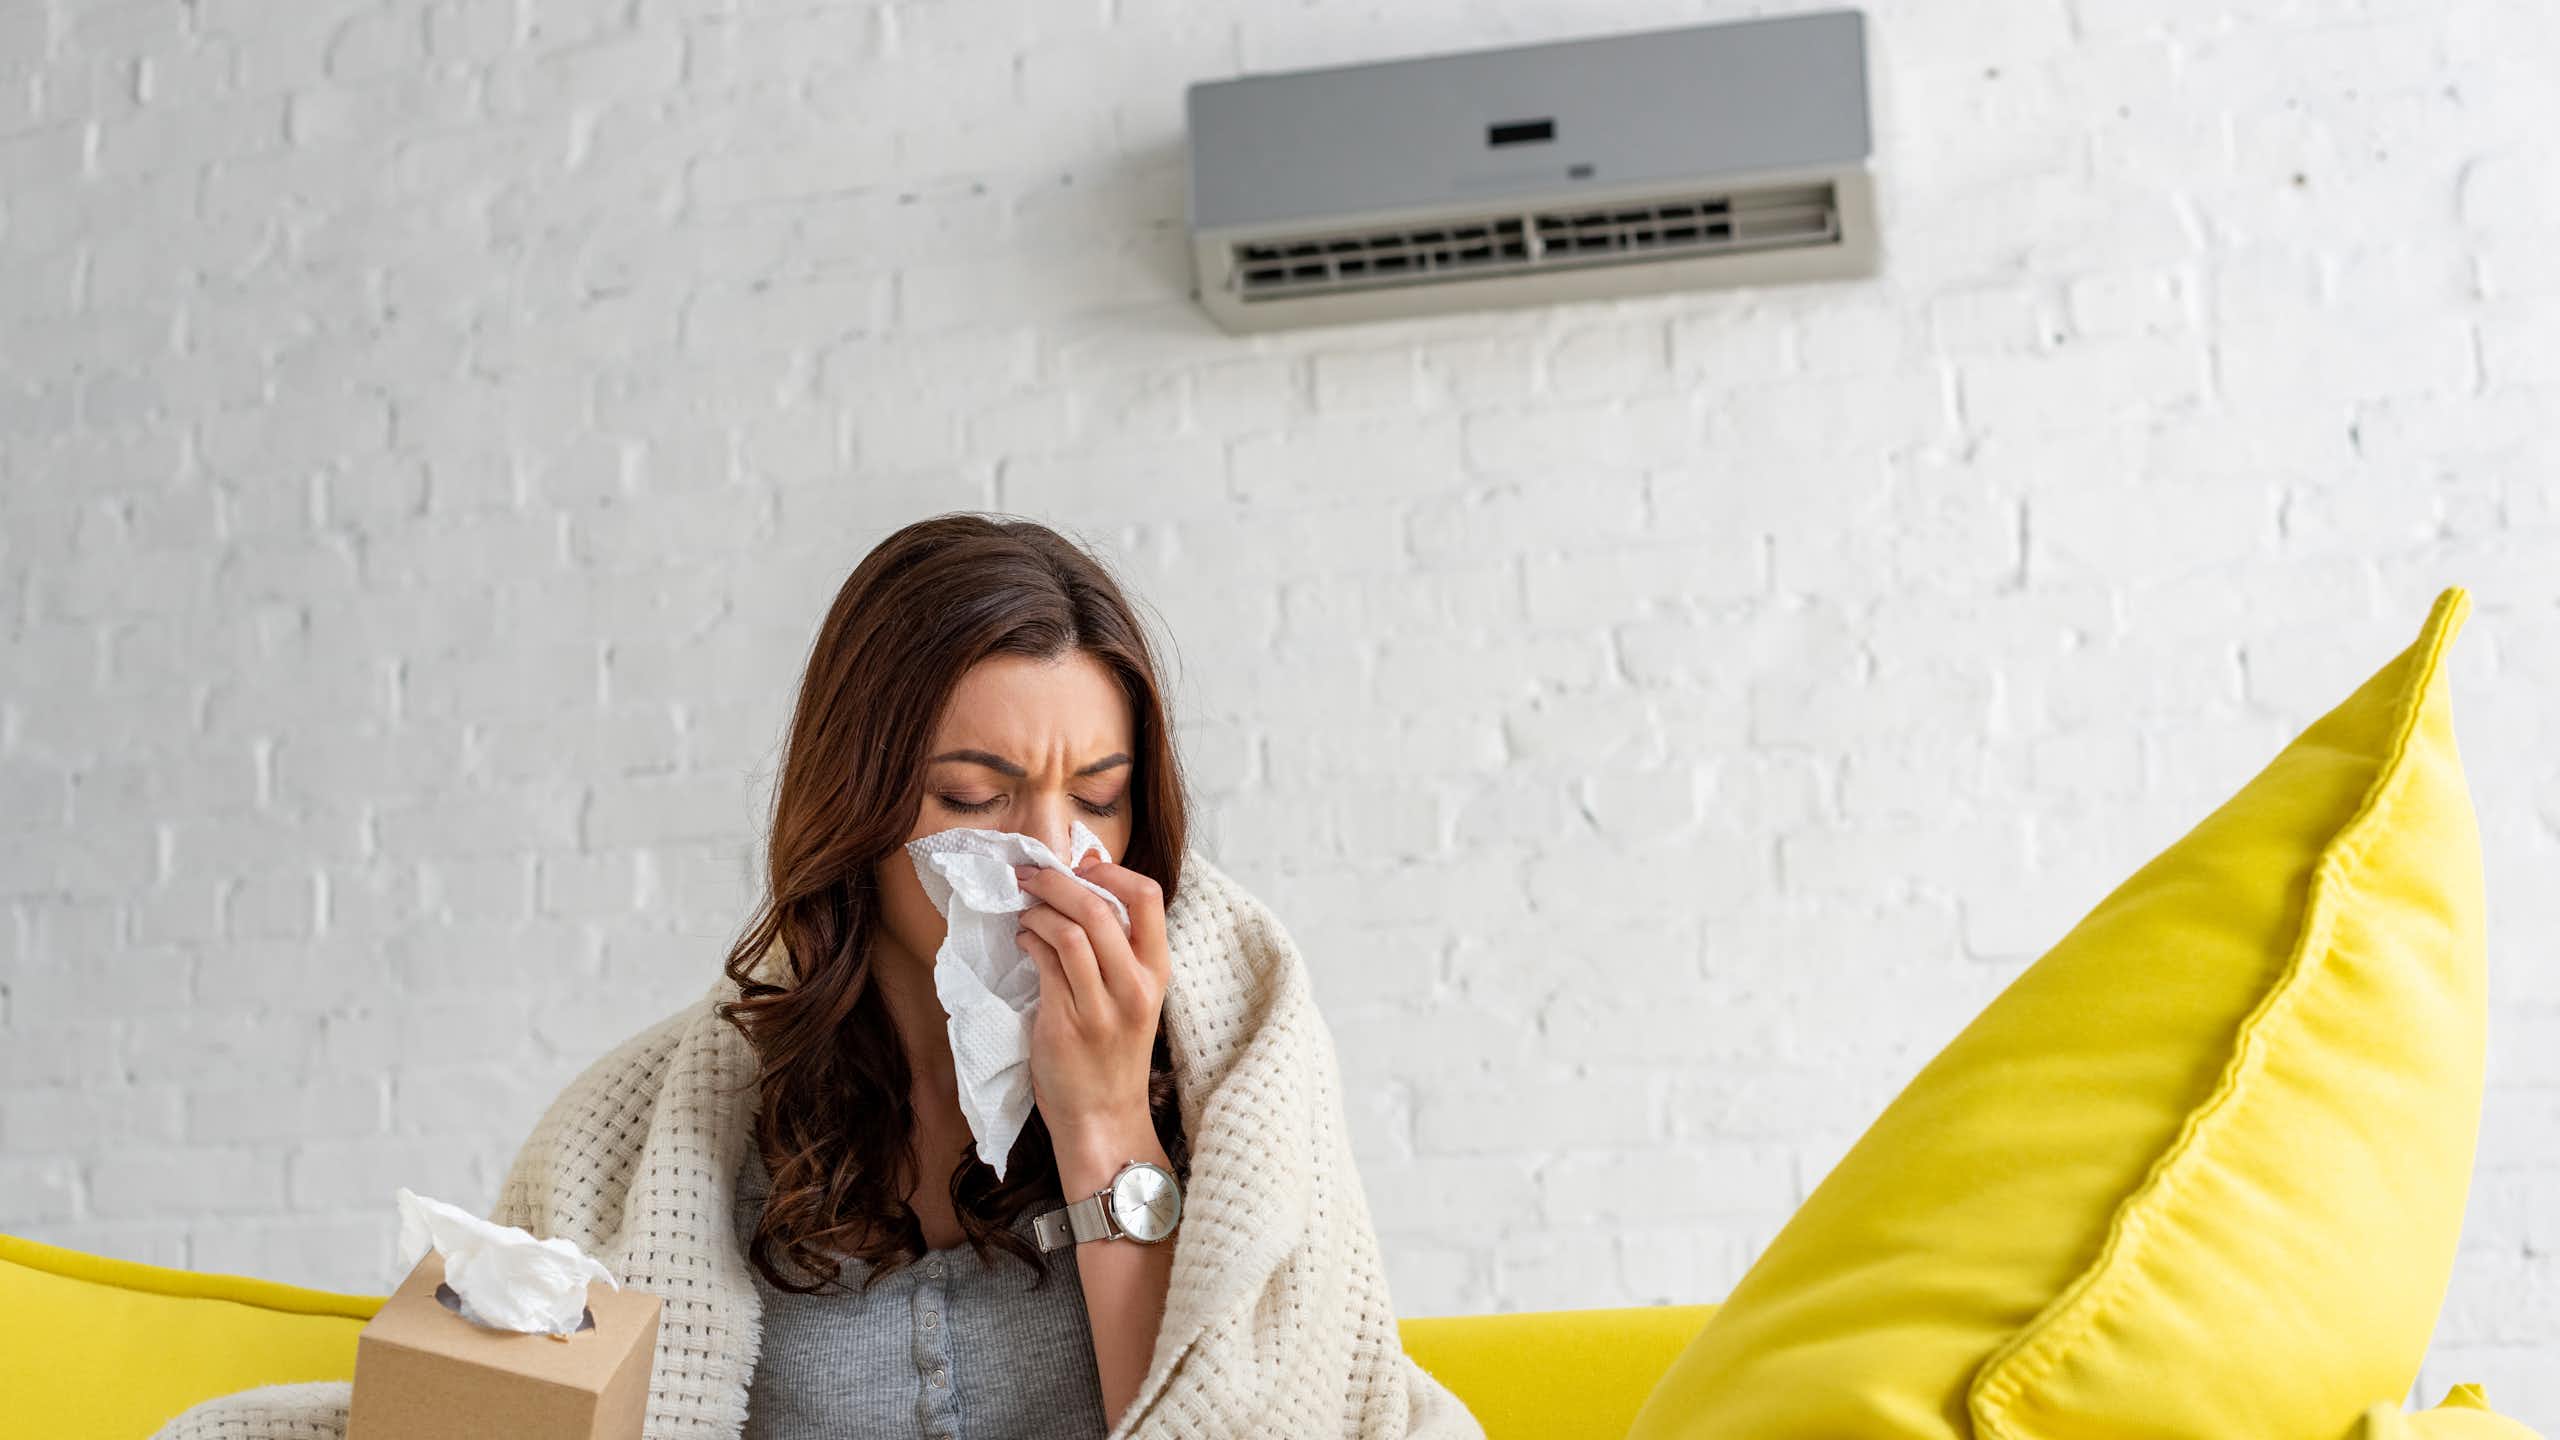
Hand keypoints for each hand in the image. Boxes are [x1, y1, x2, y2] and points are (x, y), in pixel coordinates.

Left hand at [1013, 855, 1170, 1148]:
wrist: (1102, 1117)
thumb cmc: (1113, 1052)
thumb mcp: (1132, 996)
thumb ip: (1117, 946)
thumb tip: (1088, 877)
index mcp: (1156, 973)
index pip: (1148, 898)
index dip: (1111, 871)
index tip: (1082, 865)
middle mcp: (1134, 986)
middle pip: (1099, 908)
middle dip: (1058, 881)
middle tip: (1032, 875)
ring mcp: (1101, 1006)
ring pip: (1070, 932)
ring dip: (1039, 910)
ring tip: (1025, 912)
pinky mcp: (1066, 1022)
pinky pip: (1045, 962)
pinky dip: (1029, 939)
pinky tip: (1023, 939)